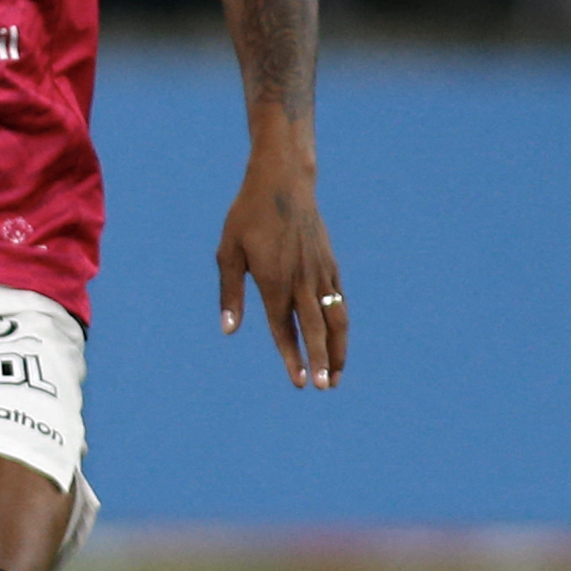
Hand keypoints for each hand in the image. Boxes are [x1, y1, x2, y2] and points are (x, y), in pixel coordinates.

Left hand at [216, 152, 345, 389]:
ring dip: (338, 348)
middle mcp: (302, 280)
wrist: (283, 182)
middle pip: (316, 329)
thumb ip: (230, 293)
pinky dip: (341, 323)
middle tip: (323, 388)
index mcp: (274, 280)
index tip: (298, 382)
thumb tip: (229, 329)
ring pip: (336, 318)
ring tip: (336, 374)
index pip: (284, 328)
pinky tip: (339, 340)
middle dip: (321, 361)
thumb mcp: (228, 252)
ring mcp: (320, 272)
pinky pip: (339, 300)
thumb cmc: (248, 216)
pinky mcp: (330, 264)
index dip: (291, 356)